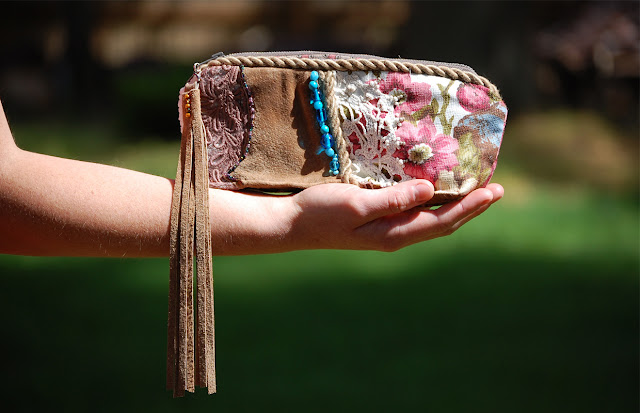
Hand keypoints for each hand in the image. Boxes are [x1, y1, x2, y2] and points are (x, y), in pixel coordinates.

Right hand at [289, 180, 503, 251]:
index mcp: (394, 234)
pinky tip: (437, 193)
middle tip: (496, 190)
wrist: (292, 226)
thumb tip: (431, 191)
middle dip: (471, 208)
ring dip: (456, 206)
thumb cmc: (320, 213)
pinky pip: (416, 215)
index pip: (442, 222)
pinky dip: (434, 204)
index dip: (470, 207)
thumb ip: (394, 199)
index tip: (493, 191)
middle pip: (443, 224)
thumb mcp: (356, 203)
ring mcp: (387, 231)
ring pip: (431, 220)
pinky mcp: (378, 222)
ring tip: (477, 192)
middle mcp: (396, 235)